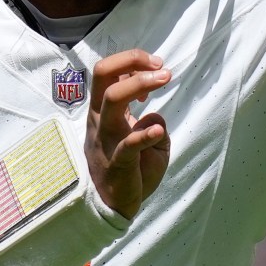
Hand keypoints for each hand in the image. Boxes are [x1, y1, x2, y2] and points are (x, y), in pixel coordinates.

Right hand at [85, 50, 172, 218]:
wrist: (114, 206)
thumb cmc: (131, 170)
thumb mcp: (147, 140)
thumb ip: (152, 122)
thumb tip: (156, 115)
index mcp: (103, 112)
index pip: (107, 72)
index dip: (131, 62)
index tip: (156, 68)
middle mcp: (100, 119)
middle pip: (103, 74)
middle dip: (131, 59)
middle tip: (160, 66)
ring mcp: (107, 139)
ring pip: (112, 99)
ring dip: (140, 84)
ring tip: (165, 79)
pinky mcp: (117, 161)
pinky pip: (128, 143)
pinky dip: (145, 134)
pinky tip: (157, 132)